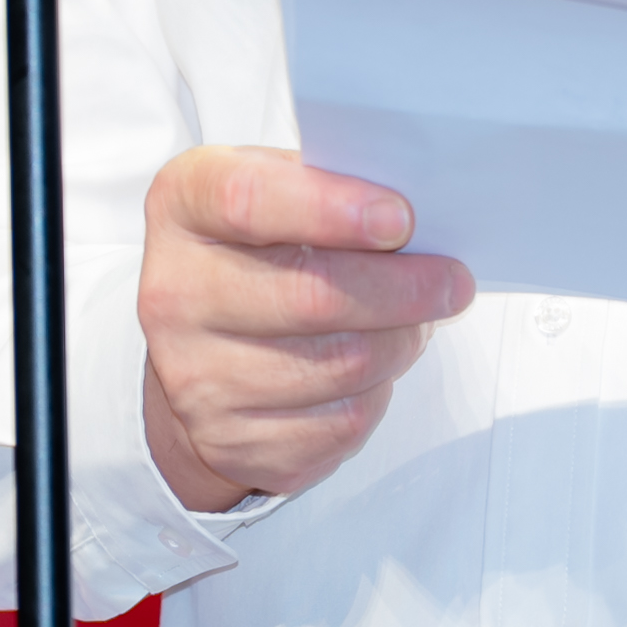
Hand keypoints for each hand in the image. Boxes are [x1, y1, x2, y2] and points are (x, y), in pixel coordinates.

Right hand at [137, 146, 473, 512]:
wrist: (198, 349)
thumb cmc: (255, 252)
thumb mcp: (276, 189)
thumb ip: (331, 186)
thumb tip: (420, 213)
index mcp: (184, 209)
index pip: (249, 202)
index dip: (333, 208)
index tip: (400, 218)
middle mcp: (174, 294)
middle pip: (310, 295)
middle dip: (402, 288)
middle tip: (452, 281)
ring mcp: (196, 377)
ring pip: (340, 363)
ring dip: (401, 341)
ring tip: (417, 321)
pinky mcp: (234, 441)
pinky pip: (340, 423)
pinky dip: (378, 393)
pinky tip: (374, 367)